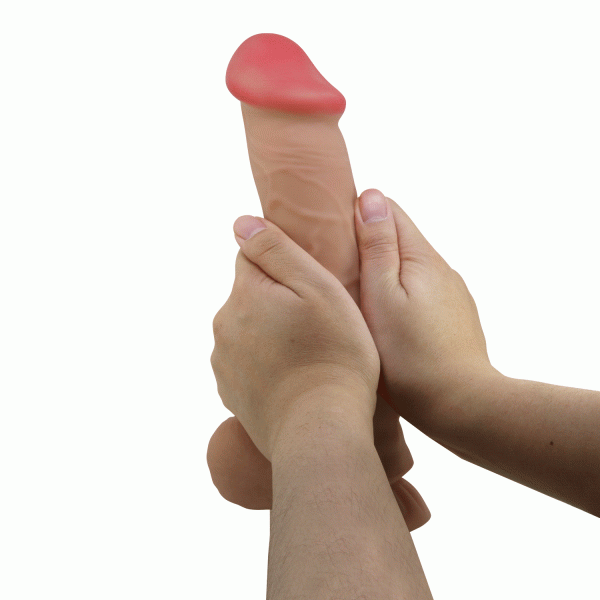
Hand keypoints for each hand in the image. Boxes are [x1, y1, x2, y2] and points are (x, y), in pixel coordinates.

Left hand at [211, 214, 380, 460]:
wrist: (321, 429)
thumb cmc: (333, 354)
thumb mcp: (317, 288)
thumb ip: (275, 249)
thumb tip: (241, 222)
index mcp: (244, 293)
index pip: (252, 257)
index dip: (283, 266)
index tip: (308, 284)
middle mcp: (225, 325)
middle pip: (251, 296)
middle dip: (277, 300)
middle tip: (316, 323)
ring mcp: (224, 362)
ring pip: (250, 330)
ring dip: (271, 334)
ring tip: (308, 353)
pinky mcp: (231, 392)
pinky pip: (249, 364)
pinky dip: (267, 365)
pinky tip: (294, 376)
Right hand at [354, 188, 494, 436]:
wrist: (460, 405)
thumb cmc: (410, 356)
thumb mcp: (382, 296)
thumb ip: (377, 246)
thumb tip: (371, 197)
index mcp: (422, 258)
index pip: (391, 211)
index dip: (359, 211)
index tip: (330, 226)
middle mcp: (442, 270)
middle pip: (401, 239)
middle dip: (369, 243)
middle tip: (334, 263)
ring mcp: (451, 296)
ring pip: (410, 270)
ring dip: (385, 272)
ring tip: (355, 294)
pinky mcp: (453, 319)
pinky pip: (421, 295)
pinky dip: (401, 296)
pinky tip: (385, 319)